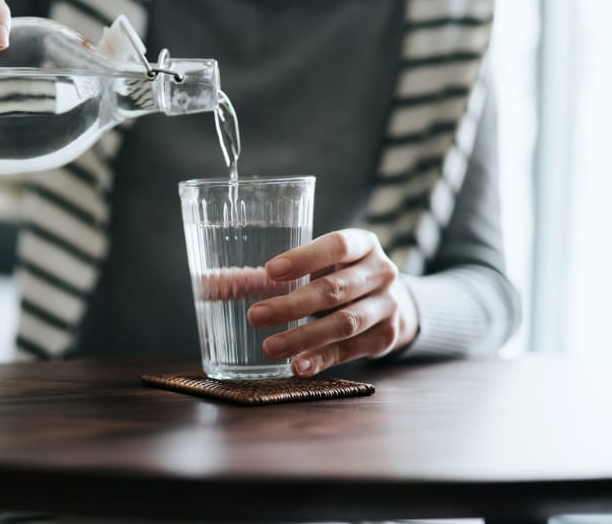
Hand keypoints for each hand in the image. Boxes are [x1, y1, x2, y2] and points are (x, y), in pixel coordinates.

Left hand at [246, 229, 418, 376]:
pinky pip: (350, 350)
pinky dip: (322, 359)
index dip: (304, 259)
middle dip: (292, 305)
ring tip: (270, 347)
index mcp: (363, 244)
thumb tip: (220, 284)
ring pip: (344, 322)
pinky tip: (297, 366)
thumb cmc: (341, 275)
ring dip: (303, 337)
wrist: (391, 303)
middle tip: (254, 316)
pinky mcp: (385, 337)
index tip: (270, 271)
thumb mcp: (322, 265)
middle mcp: (381, 272)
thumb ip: (279, 273)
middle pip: (334, 289)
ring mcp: (387, 306)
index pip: (337, 246)